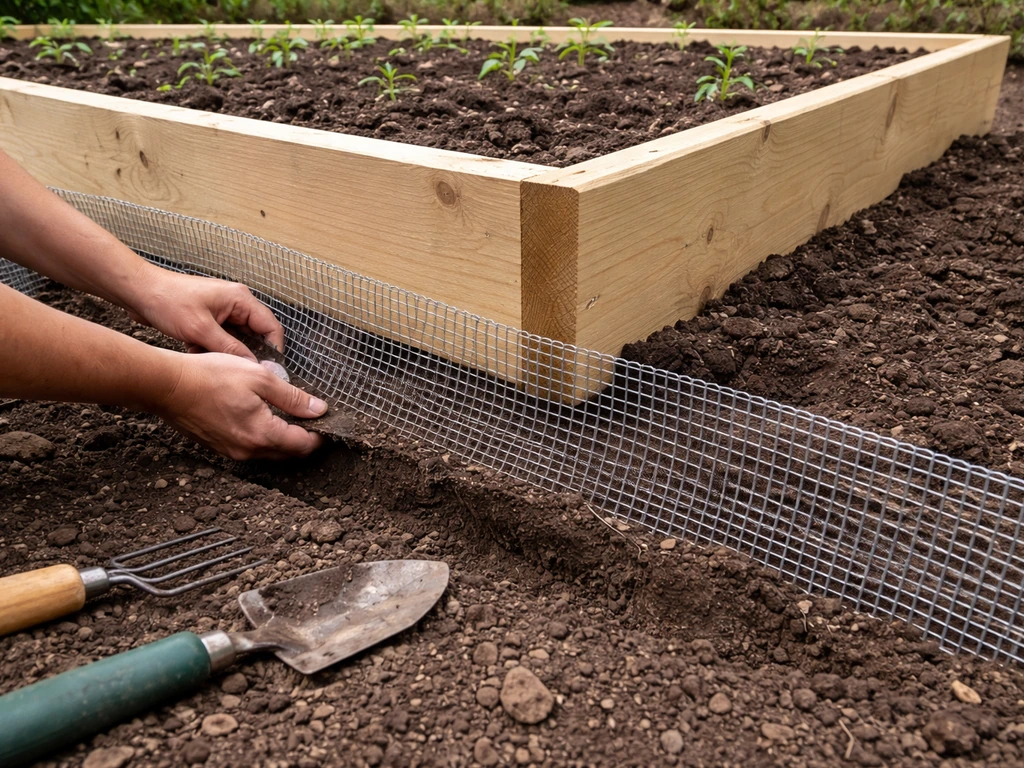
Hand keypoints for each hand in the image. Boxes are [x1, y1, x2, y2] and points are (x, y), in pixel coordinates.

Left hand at [127, 267, 284, 360]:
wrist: (138, 291)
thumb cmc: (167, 300)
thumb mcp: (201, 330)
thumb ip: (230, 348)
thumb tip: (253, 365)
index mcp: (240, 298)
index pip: (270, 327)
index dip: (273, 350)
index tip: (268, 370)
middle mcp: (236, 302)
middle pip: (255, 334)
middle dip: (244, 353)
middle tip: (236, 369)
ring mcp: (223, 310)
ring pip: (237, 339)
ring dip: (224, 351)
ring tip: (207, 354)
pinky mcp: (211, 317)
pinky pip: (222, 337)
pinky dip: (212, 347)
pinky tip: (195, 350)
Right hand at [156, 351, 327, 459]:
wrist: (166, 385)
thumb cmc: (210, 376)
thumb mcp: (260, 378)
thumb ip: (292, 397)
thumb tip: (318, 409)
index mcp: (262, 435)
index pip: (303, 445)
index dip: (319, 434)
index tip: (326, 420)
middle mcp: (247, 450)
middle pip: (287, 452)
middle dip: (303, 438)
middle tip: (310, 416)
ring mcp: (230, 451)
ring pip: (268, 450)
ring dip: (282, 437)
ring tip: (287, 414)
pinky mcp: (218, 446)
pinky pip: (249, 447)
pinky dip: (261, 436)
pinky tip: (260, 416)